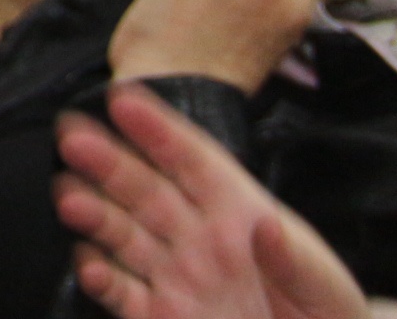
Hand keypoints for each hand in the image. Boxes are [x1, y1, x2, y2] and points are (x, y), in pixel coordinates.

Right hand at [56, 83, 371, 318]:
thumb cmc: (327, 313)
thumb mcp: (325, 287)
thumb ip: (294, 259)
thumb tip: (264, 226)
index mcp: (238, 212)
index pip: (193, 161)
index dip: (158, 129)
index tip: (123, 99)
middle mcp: (197, 236)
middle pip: (145, 190)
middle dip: (109, 161)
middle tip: (73, 136)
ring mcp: (176, 275)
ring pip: (124, 234)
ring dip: (95, 214)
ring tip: (69, 198)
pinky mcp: (161, 315)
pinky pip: (123, 293)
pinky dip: (102, 278)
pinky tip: (91, 264)